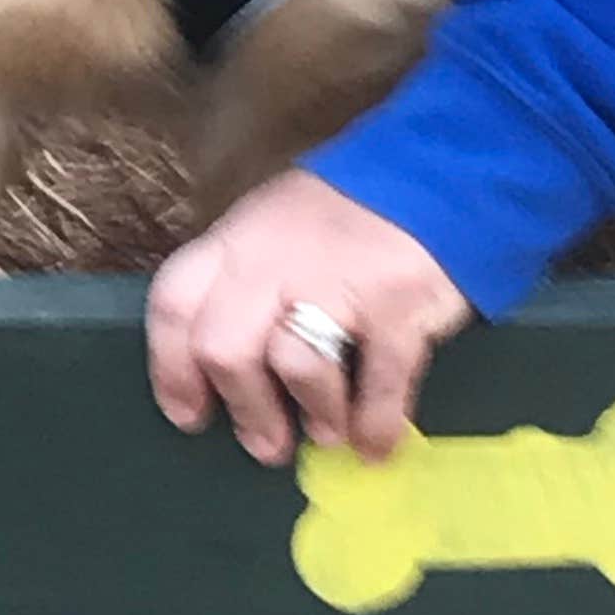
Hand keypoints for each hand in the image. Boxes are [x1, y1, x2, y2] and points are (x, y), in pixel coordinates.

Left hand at [146, 170, 470, 467]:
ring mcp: (338, 280)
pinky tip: (374, 443)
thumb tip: (227, 371)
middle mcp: (276, 259)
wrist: (443, 170)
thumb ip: (248, 283)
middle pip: (222, 347)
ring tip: (326, 431)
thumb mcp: (278, 226)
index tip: (189, 414)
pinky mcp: (397, 305)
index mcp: (239, 240)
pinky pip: (376, 386)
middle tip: (266, 444)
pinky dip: (373, 426)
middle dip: (244, 409)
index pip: (175, 303)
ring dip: (313, 415)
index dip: (171, 368)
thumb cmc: (351, 212)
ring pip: (293, 366)